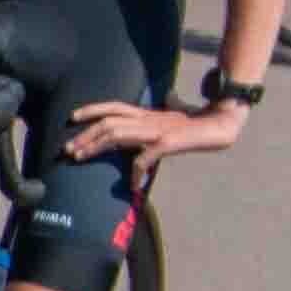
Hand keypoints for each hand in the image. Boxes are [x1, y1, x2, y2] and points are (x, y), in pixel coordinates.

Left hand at [64, 96, 240, 162]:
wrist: (223, 123)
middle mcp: (148, 118)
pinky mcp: (169, 142)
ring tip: (79, 158)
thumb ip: (157, 120)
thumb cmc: (198, 123)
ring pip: (118, 133)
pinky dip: (137, 171)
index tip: (72, 117)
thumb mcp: (172, 120)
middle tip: (67, 149)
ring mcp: (157, 129)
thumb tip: (157, 117)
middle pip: (108, 121)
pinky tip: (133, 184)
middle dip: (85, 135)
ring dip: (95, 146)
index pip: (114, 106)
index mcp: (147, 114)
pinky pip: (145, 157)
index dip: (92, 109)